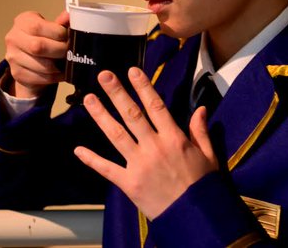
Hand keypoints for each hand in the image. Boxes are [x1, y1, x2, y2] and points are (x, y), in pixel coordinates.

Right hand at [4, 10, 68, 97]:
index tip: (68, 37)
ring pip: (41, 65)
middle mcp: (13, 38)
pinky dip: (55, 76)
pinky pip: (40, 77)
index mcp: (23, 21)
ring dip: (59, 66)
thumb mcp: (52, 27)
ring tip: (66, 62)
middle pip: (38, 47)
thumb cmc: (44, 39)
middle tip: (70, 52)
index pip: (38, 27)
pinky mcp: (17, 73)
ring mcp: (12, 56)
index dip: (58, 33)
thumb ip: (61, 23)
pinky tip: (60, 72)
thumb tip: (68, 16)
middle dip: (60, 50)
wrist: (29, 59)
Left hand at [74, 68, 218, 218]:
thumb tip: (201, 109)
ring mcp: (139, 165)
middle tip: (104, 75)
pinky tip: (78, 149)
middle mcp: (155, 147)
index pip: (156, 106)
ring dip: (101, 116)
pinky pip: (107, 169)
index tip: (132, 70)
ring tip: (89, 99)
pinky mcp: (129, 183)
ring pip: (116, 135)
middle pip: (132, 114)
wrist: (195, 216)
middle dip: (117, 93)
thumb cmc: (203, 185)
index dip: (143, 87)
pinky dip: (92, 160)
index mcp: (174, 138)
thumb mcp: (209, 155)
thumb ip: (201, 131)